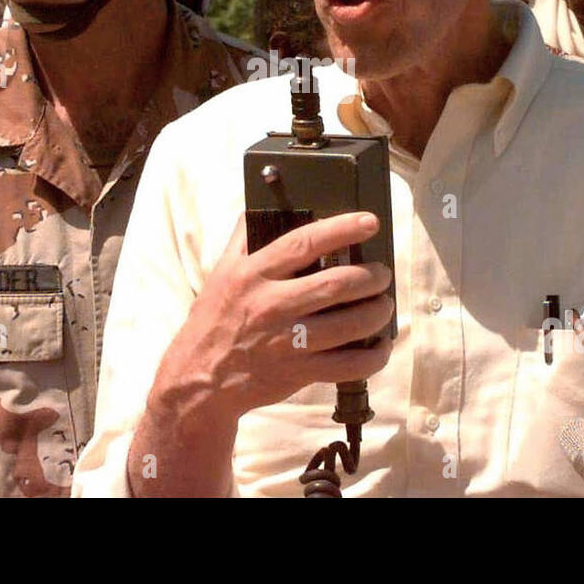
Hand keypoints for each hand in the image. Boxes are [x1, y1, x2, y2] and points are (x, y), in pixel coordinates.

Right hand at [148, 211, 393, 423]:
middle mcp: (272, 305)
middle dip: (371, 276)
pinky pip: (349, 365)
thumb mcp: (221, 272)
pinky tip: (379, 345)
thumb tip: (261, 204)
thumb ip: (244, 238)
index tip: (369, 221)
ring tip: (384, 304)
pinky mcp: (299, 372)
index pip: (304, 243)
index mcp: (253, 275)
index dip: (341, 229)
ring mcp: (287, 341)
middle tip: (382, 273)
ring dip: (377, 312)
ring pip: (350, 324)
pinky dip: (373, 356)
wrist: (199, 379)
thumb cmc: (214, 320)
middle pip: (336, 284)